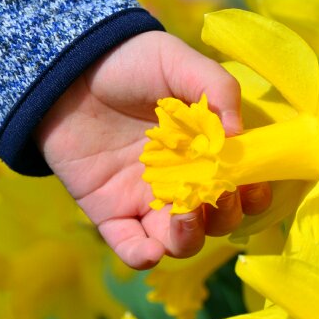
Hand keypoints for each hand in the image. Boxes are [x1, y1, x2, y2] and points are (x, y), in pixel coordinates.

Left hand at [35, 31, 271, 269]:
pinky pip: (130, 247)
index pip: (240, 184)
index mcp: (204, 150)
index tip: (252, 184)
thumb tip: (239, 136)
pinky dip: (142, 256)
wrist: (66, 69)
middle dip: (224, 215)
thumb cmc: (127, 62)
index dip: (252, 192)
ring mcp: (145, 199)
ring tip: (185, 216)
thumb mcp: (176, 62)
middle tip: (217, 194)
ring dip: (189, 238)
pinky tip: (147, 250)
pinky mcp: (109, 211)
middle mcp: (180, 180)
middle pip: (215, 219)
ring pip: (179, 241)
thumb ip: (215, 89)